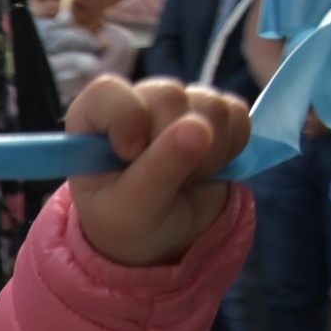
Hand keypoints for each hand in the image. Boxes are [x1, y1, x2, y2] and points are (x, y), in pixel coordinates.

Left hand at [65, 77, 249, 266]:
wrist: (162, 239)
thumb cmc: (127, 224)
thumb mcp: (131, 209)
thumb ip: (158, 170)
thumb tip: (197, 127)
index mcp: (93, 121)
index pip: (107, 91)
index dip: (127, 118)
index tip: (131, 155)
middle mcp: (136, 103)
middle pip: (169, 95)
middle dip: (174, 146)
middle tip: (163, 182)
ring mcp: (179, 104)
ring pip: (210, 104)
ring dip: (207, 153)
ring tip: (185, 180)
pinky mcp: (214, 114)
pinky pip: (237, 114)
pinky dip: (231, 148)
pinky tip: (209, 170)